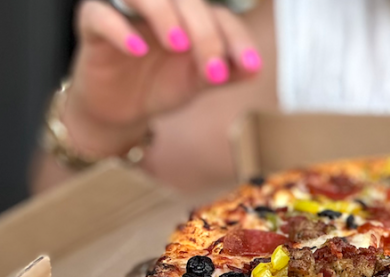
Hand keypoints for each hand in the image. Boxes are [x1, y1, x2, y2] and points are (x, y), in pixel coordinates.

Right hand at [64, 0, 261, 155]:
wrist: (122, 110)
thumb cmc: (161, 85)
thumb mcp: (199, 81)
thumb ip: (227, 72)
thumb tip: (255, 68)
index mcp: (190, 17)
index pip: (219, 15)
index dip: (236, 38)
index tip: (249, 65)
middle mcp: (160, 7)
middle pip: (186, 0)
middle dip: (205, 34)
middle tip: (213, 70)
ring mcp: (125, 12)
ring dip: (165, 16)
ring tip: (179, 47)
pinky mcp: (92, 26)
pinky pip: (98, 14)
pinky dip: (118, 29)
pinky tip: (137, 50)